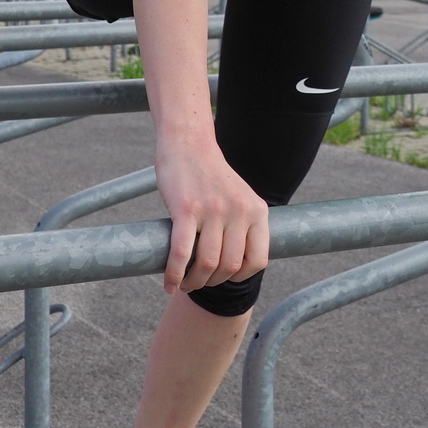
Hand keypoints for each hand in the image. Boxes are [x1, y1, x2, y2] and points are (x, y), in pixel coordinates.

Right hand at [154, 143, 269, 293]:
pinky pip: (182, 252)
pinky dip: (174, 274)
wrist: (189, 144)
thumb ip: (243, 224)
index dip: (240, 277)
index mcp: (257, 210)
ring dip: (194, 282)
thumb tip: (235, 264)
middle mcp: (238, 211)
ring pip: (207, 263)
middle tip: (198, 282)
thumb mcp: (240, 197)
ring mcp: (213, 210)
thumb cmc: (211, 175)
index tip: (224, 277)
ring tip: (184, 283)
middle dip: (213, 282)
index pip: (258, 260)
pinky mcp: (186, 209)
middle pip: (230, 266)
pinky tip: (169, 283)